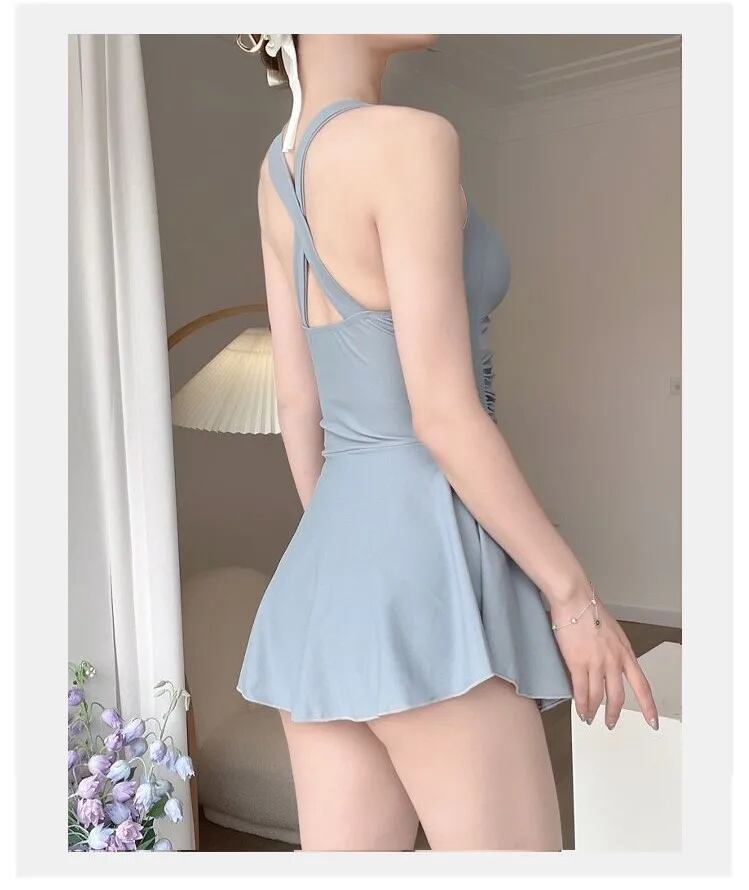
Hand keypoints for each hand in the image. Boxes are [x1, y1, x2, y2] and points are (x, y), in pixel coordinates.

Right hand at [550, 592, 658, 730]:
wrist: (575, 599)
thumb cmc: (590, 610)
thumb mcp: (613, 632)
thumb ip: (615, 651)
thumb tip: (611, 665)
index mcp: (626, 652)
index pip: (642, 686)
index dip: (648, 707)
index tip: (652, 721)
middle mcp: (614, 660)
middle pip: (618, 696)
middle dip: (614, 714)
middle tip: (610, 723)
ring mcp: (596, 662)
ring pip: (598, 697)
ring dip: (593, 711)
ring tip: (589, 717)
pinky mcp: (577, 662)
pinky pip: (581, 691)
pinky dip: (581, 704)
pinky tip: (580, 709)